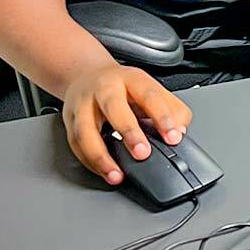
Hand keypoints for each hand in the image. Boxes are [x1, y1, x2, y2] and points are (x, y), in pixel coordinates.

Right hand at [62, 62, 192, 184]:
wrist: (87, 75)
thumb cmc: (124, 87)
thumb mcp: (151, 89)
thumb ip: (171, 109)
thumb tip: (180, 131)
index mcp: (132, 78)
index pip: (150, 95)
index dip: (163, 117)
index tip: (173, 137)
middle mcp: (105, 88)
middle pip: (114, 107)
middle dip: (129, 132)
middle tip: (142, 153)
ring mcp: (83, 104)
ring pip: (86, 130)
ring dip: (101, 156)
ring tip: (116, 174)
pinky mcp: (69, 120)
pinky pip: (75, 145)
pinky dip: (89, 161)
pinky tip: (103, 171)